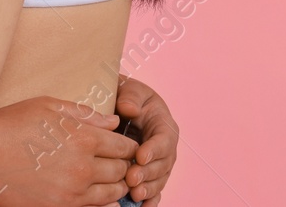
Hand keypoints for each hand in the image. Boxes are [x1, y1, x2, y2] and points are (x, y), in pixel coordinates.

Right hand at [0, 96, 137, 206]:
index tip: (124, 146)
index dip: (128, 145)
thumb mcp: (46, 107)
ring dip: (117, 186)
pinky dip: (104, 205)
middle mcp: (83, 168)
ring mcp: (72, 193)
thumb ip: (84, 114)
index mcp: (83, 138)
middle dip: (124, 165)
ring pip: (113, 194)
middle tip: (120, 163)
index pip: (124, 146)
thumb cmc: (9, 125)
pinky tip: (100, 199)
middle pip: (122, 171)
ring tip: (111, 180)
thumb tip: (114, 123)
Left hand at [115, 76, 177, 203]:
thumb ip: (130, 97)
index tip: (140, 157)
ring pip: (159, 178)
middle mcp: (165, 146)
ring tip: (134, 194)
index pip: (163, 139)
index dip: (154, 149)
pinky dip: (151, 198)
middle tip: (132, 179)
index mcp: (164, 125)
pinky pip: (154, 188)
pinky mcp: (150, 173)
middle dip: (148, 173)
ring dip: (149, 188)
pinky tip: (143, 206)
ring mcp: (159, 162)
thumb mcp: (129, 89)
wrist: (119, 106)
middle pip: (163, 163)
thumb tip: (130, 109)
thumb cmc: (126, 96)